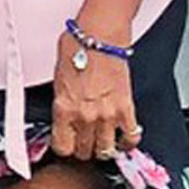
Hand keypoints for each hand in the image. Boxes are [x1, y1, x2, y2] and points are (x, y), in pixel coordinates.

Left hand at [44, 32, 138, 162]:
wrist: (98, 37)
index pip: (62, 147)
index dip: (64, 148)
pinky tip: (123, 138)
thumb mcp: (56, 79)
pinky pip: (131, 136)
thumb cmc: (76, 49)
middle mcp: (85, 116)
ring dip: (103, 148)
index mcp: (63, 108)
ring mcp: (107, 115)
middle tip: (84, 142)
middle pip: (84, 151)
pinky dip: (128, 141)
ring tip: (101, 142)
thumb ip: (61, 102)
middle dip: (83, 149)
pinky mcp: (126, 108)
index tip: (66, 144)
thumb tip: (62, 114)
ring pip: (106, 150)